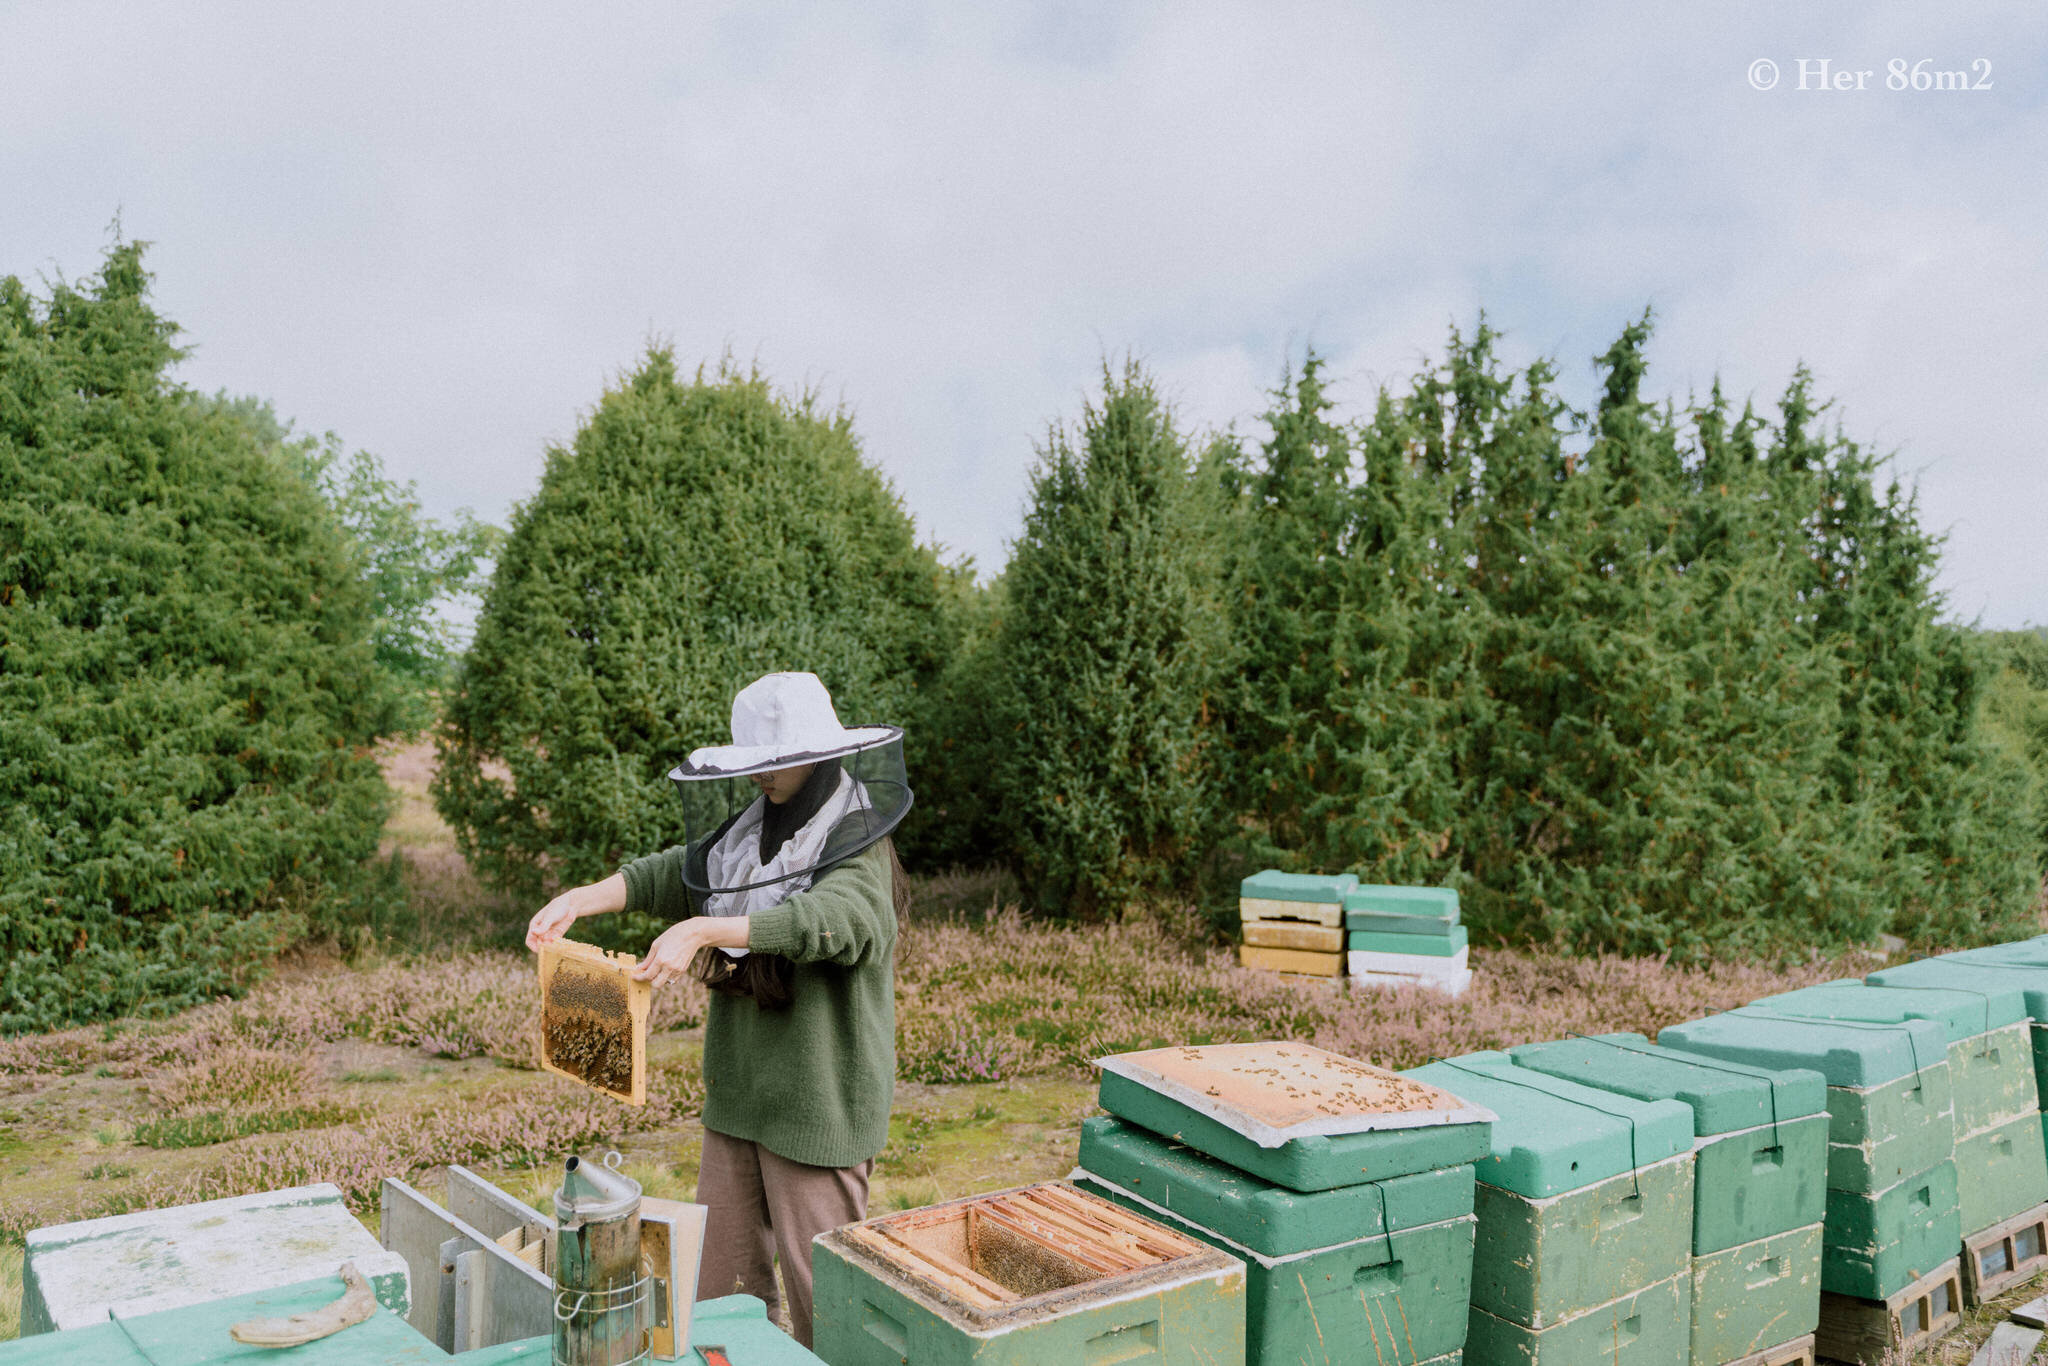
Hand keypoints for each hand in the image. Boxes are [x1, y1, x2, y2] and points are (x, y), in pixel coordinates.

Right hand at [526, 874, 625, 952]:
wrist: (571, 904)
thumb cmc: (558, 907)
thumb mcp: (550, 917)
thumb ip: (543, 926)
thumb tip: (534, 932)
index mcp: (535, 925)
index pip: (530, 940)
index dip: (534, 946)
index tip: (541, 949)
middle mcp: (540, 931)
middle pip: (538, 945)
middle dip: (543, 948)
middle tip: (550, 949)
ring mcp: (549, 933)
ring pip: (547, 945)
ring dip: (550, 948)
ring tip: (556, 948)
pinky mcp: (557, 935)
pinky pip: (554, 943)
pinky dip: (556, 946)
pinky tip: (560, 946)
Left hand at [632, 917, 748, 987]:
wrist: (692, 934)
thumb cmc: (673, 936)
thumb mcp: (656, 945)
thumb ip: (648, 959)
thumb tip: (639, 968)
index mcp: (661, 959)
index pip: (647, 975)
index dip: (639, 977)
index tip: (634, 976)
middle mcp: (669, 967)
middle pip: (656, 984)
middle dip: (649, 981)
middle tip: (645, 974)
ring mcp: (677, 970)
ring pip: (664, 983)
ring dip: (658, 978)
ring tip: (656, 968)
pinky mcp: (683, 970)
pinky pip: (672, 979)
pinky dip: (666, 976)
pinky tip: (665, 967)